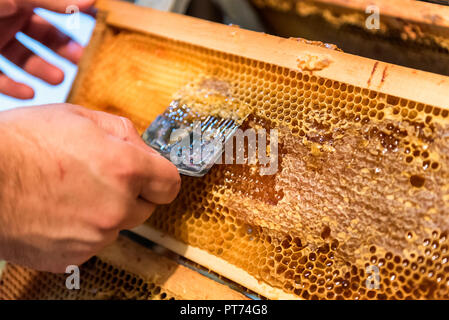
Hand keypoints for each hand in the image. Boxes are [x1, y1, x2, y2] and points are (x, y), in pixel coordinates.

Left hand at [0, 0, 94, 98]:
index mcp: (20, 1)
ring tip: (58, 79)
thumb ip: (53, 1)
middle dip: (64, 50)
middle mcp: (7, 20)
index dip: (77, 16)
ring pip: (24, 60)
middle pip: (43, 39)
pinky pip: (0, 79)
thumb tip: (92, 2)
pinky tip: (30, 93)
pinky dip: (14, 88)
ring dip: (43, 71)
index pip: (57, 8)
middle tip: (82, 60)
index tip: (100, 26)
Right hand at [0, 104, 180, 271]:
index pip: (169, 184)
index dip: (161, 178)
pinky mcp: (72, 258)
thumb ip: (122, 132)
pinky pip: (91, 243)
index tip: (152, 177)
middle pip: (145, 208)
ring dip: (105, 212)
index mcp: (125, 170)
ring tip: (71, 193)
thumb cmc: (22, 143)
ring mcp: (95, 237)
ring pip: (117, 226)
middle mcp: (116, 208)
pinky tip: (58, 212)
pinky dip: (82, 231)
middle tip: (101, 179)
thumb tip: (142, 149)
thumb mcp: (79, 118)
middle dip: (131, 194)